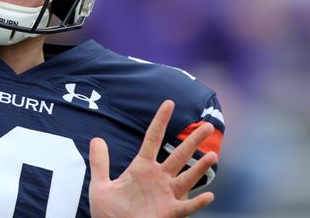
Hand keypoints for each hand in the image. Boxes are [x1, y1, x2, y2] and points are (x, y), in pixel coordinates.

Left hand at [89, 100, 217, 217]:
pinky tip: (208, 195)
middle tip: (208, 125)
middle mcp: (158, 178)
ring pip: (187, 178)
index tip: (169, 102)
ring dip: (199, 168)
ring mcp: (166, 195)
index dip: (160, 121)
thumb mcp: (101, 185)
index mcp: (141, 168)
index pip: (153, 139)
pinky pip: (186, 207)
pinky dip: (197, 203)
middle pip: (178, 155)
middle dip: (193, 141)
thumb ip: (100, 163)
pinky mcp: (169, 213)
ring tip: (212, 154)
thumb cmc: (110, 212)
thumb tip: (96, 138)